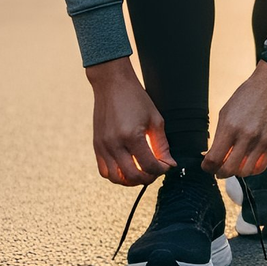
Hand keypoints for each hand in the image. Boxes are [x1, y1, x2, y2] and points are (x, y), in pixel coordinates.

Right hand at [85, 57, 175, 185]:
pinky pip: (104, 171)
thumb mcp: (155, 119)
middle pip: (133, 176)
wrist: (111, 85)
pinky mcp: (96, 146)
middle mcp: (114, 144)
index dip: (162, 170)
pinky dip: (117, 175)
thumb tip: (169, 164)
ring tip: (142, 172)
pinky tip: (127, 168)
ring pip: (116, 178)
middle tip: (156, 171)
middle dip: (149, 178)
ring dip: (131, 180)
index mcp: (132, 136)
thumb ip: (162, 145)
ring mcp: (103, 147)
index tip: (167, 165)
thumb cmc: (136, 99)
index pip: (149, 166)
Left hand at [203, 60, 266, 177]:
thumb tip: (214, 156)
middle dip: (220, 173)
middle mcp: (246, 136)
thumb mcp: (226, 112)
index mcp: (230, 127)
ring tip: (234, 166)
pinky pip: (261, 167)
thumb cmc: (246, 97)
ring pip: (245, 172)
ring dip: (236, 173)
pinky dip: (251, 170)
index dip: (207, 167)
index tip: (207, 166)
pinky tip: (247, 163)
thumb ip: (221, 136)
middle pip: (228, 169)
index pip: (214, 159)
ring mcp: (262, 141)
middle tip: (218, 170)